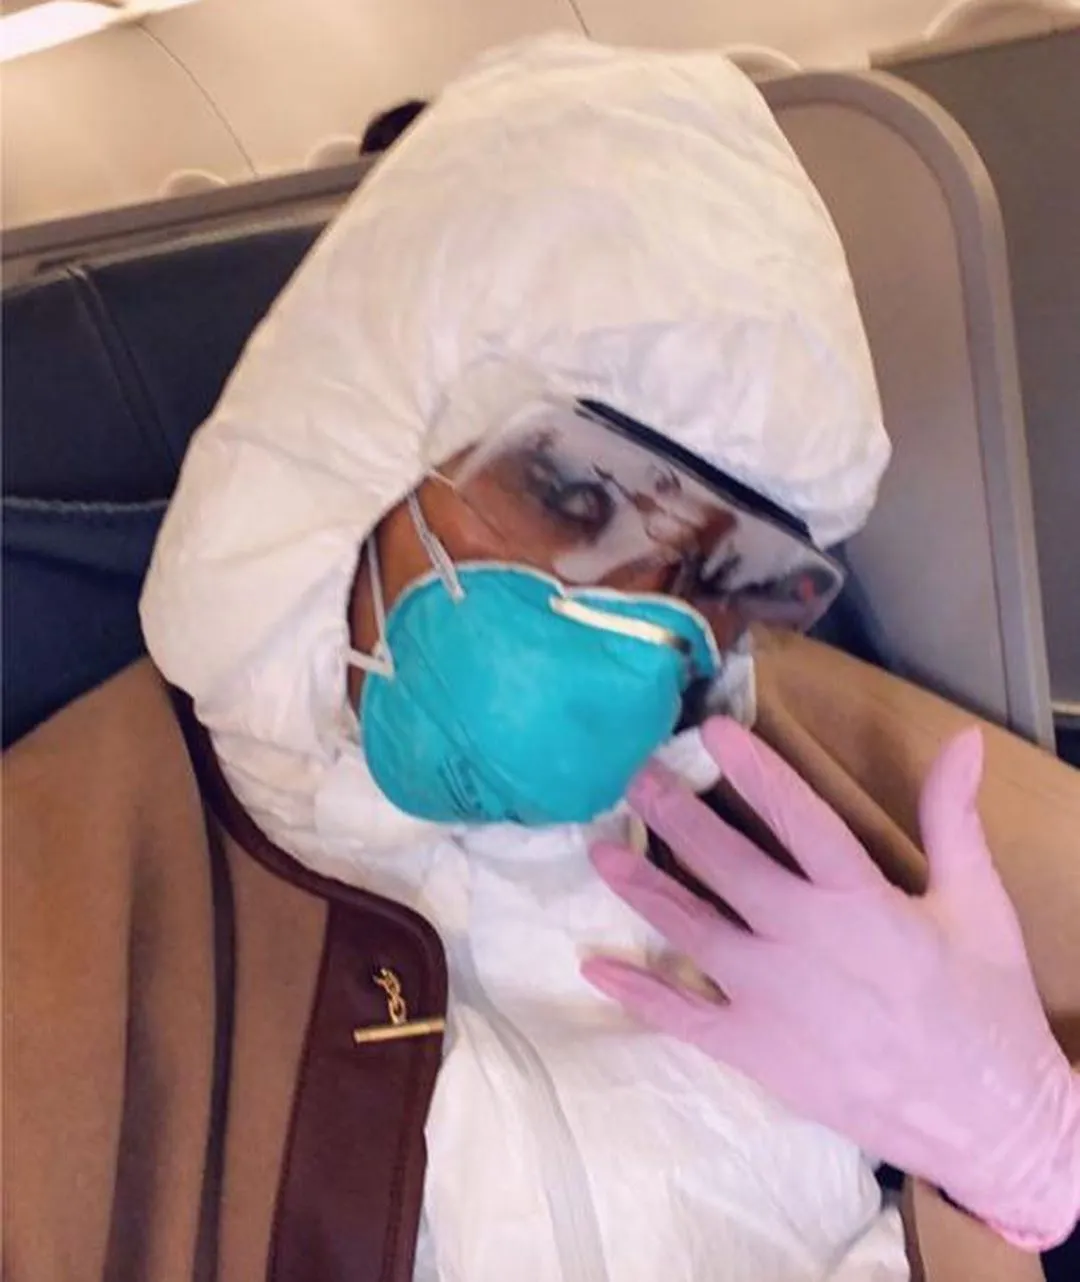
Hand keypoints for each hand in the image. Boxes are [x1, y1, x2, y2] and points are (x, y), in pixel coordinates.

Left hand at [583, 719, 1079, 1250]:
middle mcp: (802, 940)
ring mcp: (771, 999)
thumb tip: (962, 740)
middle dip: (676, 816)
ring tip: (601, 851)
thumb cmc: (984, 1007)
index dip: (754, 769)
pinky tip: (595, 967)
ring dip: (644, 888)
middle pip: (726, 865)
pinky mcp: (756, 1051)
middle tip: (636, 779)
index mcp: (859, 900)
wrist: (988, 1124)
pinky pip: (685, 1017)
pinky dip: (638, 993)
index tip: (710, 731)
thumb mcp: (980, 904)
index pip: (796, 816)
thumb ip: (954, 818)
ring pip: (692, 930)